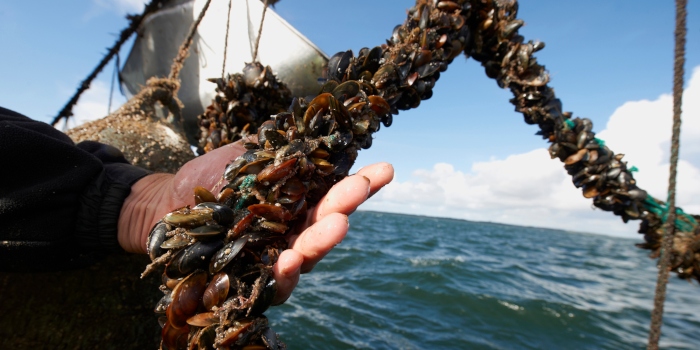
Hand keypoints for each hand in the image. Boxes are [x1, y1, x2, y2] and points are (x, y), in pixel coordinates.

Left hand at [118, 140, 393, 303]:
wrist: (163, 204)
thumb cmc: (206, 178)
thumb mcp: (241, 154)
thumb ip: (275, 147)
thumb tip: (313, 127)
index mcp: (296, 199)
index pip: (334, 192)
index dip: (361, 183)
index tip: (385, 169)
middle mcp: (292, 229)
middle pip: (325, 222)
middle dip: (345, 205)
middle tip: (359, 190)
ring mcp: (274, 256)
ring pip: (307, 254)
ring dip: (323, 241)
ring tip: (336, 226)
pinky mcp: (252, 281)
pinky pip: (274, 283)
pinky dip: (285, 273)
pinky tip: (290, 260)